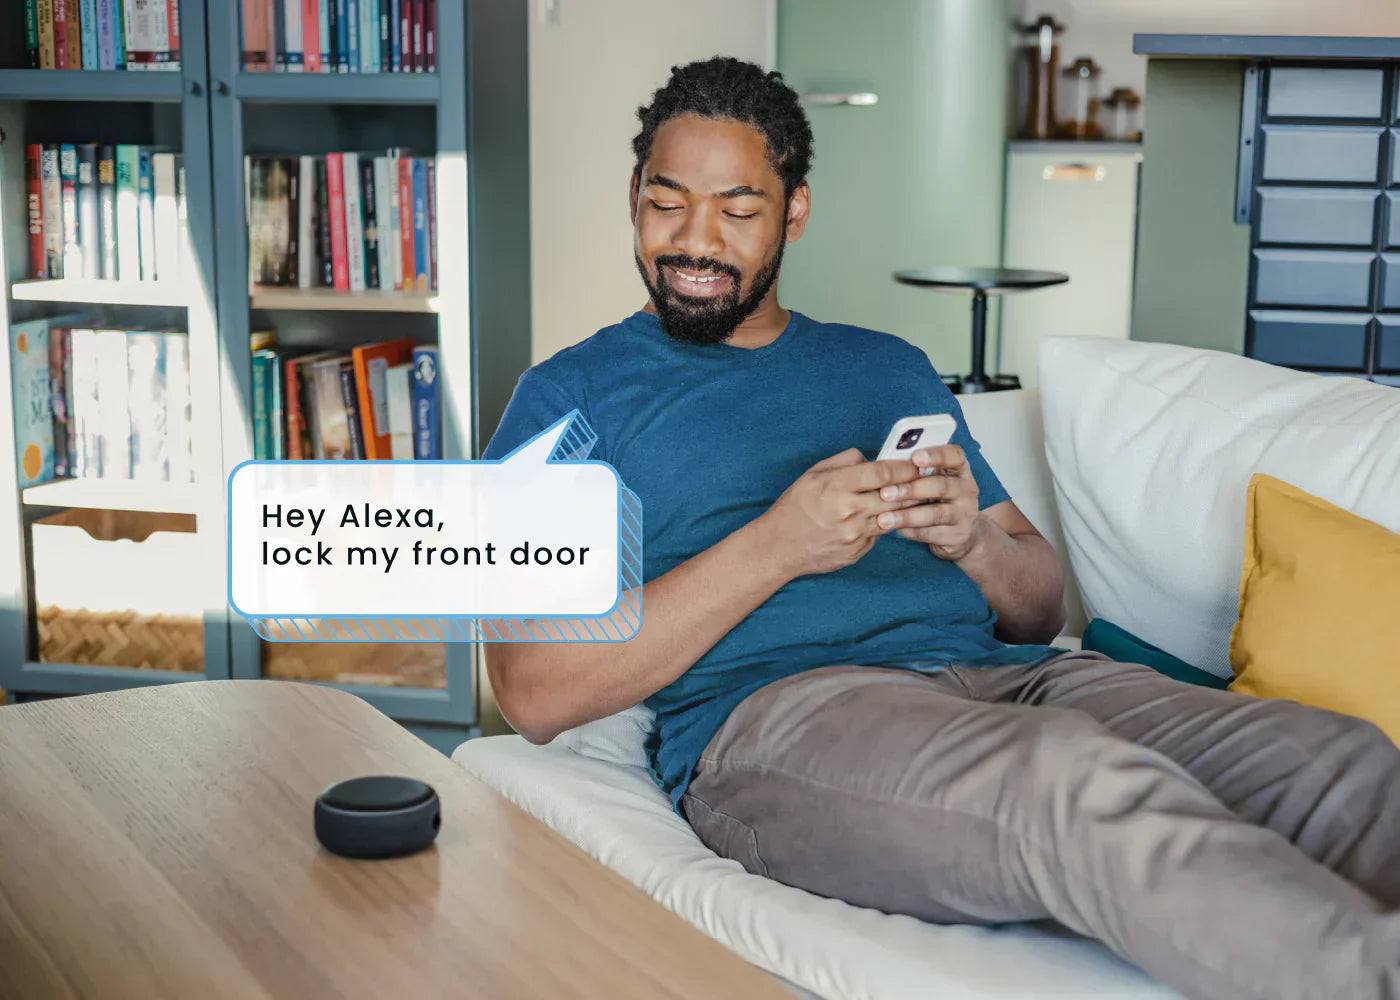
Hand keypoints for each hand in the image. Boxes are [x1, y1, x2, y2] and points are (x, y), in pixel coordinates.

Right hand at [756, 448, 922, 578]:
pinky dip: (880, 524)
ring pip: (892, 516)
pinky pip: (878, 534)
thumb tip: (872, 459)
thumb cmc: (795, 507)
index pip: (882, 473)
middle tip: (924, 480)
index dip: (905, 467)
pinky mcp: (857, 551)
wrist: (779, 547)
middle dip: (912, 487)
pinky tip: (878, 518)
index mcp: (837, 486)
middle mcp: (848, 511)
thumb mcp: (813, 474)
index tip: (916, 464)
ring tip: (910, 498)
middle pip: (895, 496)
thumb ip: (845, 461)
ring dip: (903, 507)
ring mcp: (854, 535)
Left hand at [871, 444, 984, 561]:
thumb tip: (884, 468)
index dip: (936, 455)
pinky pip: (932, 533)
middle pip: (941, 486)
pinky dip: (911, 531)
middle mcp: (966, 489)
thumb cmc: (936, 498)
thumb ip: (916, 471)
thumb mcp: (932, 480)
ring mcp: (965, 513)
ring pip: (936, 513)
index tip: (914, 458)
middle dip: (910, 489)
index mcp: (959, 469)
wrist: (958, 532)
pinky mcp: (958, 535)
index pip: (954, 456)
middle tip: (884, 493)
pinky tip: (896, 530)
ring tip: (884, 519)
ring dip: (907, 516)